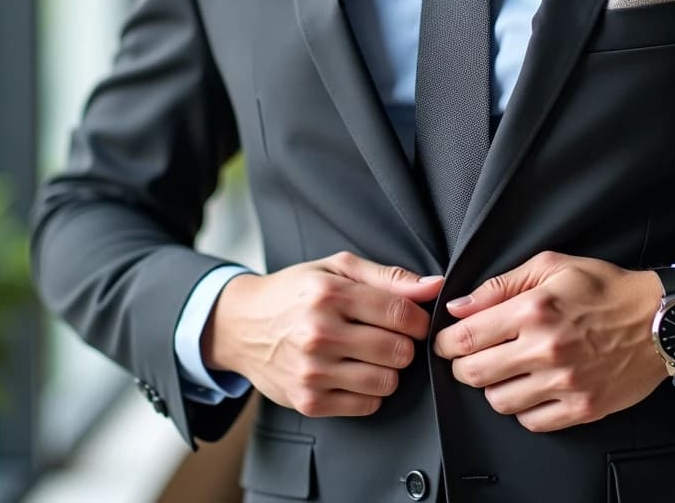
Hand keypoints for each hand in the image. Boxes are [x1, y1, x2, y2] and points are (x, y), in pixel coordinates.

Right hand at [203, 251, 443, 417]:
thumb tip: (433, 287)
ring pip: (387, 382)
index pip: (402, 315)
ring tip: (369, 355)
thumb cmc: (294, 293)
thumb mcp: (336, 269)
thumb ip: (388, 277)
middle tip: (387, 337)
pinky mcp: (309, 401)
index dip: (419, 320)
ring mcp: (312, 371)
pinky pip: (367, 405)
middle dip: (403, 345)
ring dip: (387, 370)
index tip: (413, 321)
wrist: (241, 325)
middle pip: (399, 351)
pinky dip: (369, 392)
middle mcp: (319, 334)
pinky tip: (353, 373)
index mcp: (329, 295)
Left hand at [434, 251, 666, 431]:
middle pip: (474, 374)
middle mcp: (546, 349)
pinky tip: (532, 389)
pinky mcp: (582, 407)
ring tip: (507, 372)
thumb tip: (459, 306)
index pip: (464, 337)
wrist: (662, 320)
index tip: (447, 343)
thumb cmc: (607, 290)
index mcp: (534, 310)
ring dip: (494, 388)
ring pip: (499, 402)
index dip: (446, 343)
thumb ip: (500, 285)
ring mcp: (565, 382)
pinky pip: (532, 422)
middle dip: (463, 367)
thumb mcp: (552, 266)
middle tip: (471, 359)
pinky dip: (524, 409)